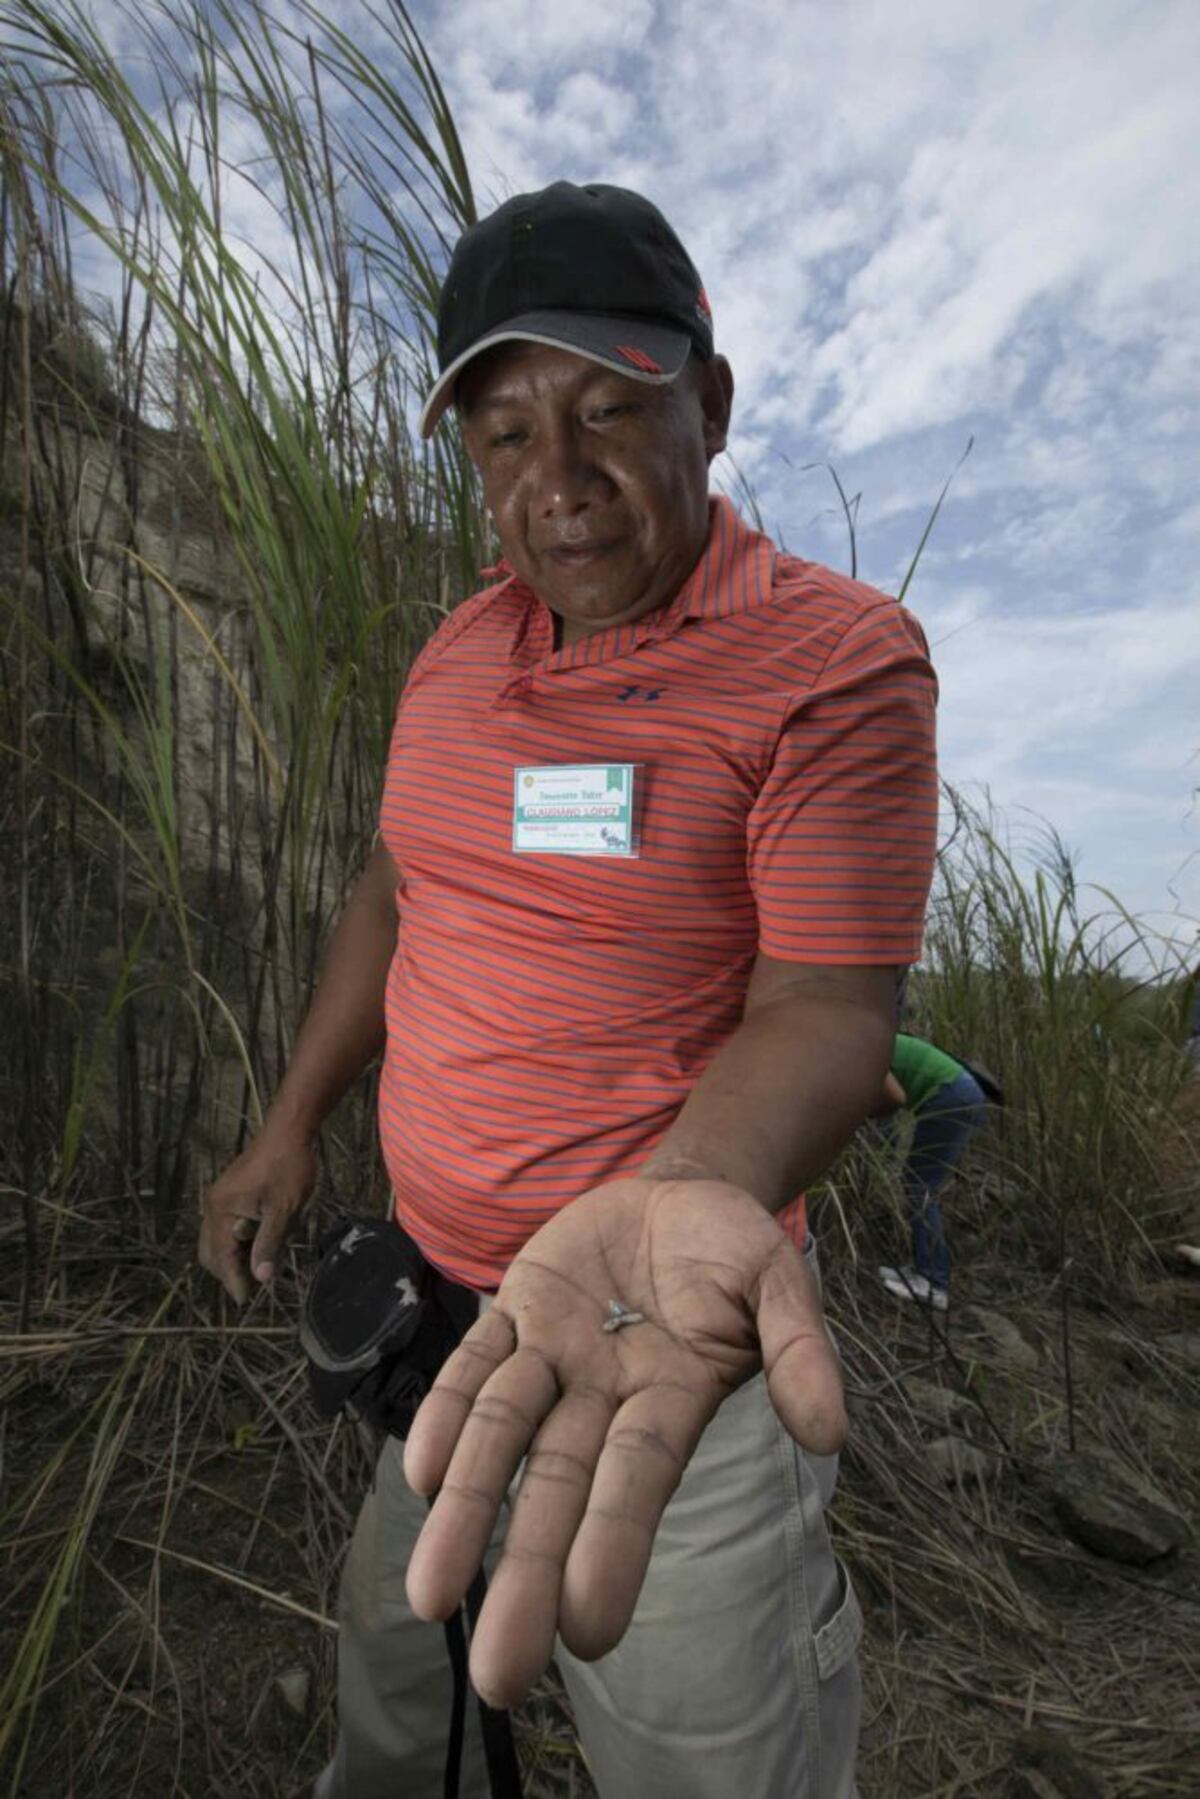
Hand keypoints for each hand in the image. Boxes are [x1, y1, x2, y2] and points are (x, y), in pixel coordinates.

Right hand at [198, 1127, 317, 1302]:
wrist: (288, 1131)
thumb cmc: (289, 1168)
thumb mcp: (284, 1210)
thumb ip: (269, 1244)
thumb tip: (261, 1278)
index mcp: (221, 1211)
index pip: (221, 1258)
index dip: (234, 1281)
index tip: (245, 1302)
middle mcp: (213, 1206)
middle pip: (211, 1253)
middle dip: (228, 1272)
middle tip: (252, 1288)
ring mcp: (218, 1199)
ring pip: (215, 1241)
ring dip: (232, 1257)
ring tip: (256, 1269)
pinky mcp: (228, 1194)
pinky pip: (224, 1227)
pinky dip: (235, 1242)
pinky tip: (257, 1245)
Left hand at [403, 1176, 844, 1706]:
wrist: (682, 1195)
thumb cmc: (734, 1251)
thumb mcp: (778, 1282)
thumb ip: (799, 1351)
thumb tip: (829, 1433)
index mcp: (673, 1396)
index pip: (637, 1480)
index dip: (613, 1545)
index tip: (589, 1630)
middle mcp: (605, 1392)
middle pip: (559, 1486)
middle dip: (527, 1574)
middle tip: (499, 1678)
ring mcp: (556, 1352)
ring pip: (502, 1435)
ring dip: (466, 1510)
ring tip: (430, 1597)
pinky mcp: (518, 1310)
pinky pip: (473, 1366)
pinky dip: (445, 1413)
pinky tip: (422, 1474)